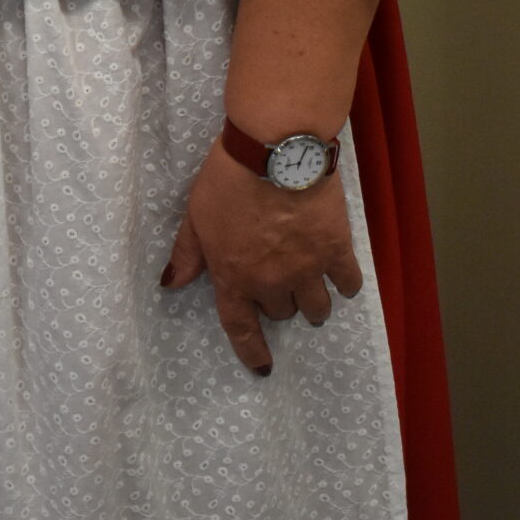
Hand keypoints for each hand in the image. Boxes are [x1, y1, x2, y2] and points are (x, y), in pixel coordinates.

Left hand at [160, 135, 362, 373]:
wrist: (273, 151)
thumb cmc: (227, 179)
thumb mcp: (195, 214)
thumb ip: (187, 253)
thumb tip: (171, 284)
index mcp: (233, 278)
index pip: (240, 329)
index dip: (251, 351)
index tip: (263, 367)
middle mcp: (270, 283)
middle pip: (280, 312)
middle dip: (279, 303)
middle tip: (281, 285)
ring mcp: (306, 269)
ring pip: (315, 307)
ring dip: (313, 304)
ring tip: (313, 293)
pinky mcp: (335, 249)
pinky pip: (347, 282)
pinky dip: (345, 285)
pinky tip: (342, 279)